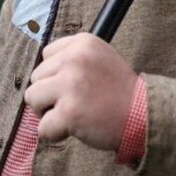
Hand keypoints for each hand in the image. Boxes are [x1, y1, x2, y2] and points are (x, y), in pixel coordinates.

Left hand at [24, 33, 138, 150]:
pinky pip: (42, 127)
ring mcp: (70, 84)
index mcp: (82, 42)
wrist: (144, 115)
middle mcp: (75, 58)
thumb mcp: (100, 58)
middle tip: (76, 102)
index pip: (46, 55)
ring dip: (47, 112)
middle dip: (50, 94)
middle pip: (36, 77)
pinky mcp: (69, 111)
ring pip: (32, 98)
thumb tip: (41, 74)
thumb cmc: (120, 91)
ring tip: (72, 114)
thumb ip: (72, 58)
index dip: (56, 74)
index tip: (75, 85)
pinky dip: (54, 133)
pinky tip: (74, 129)